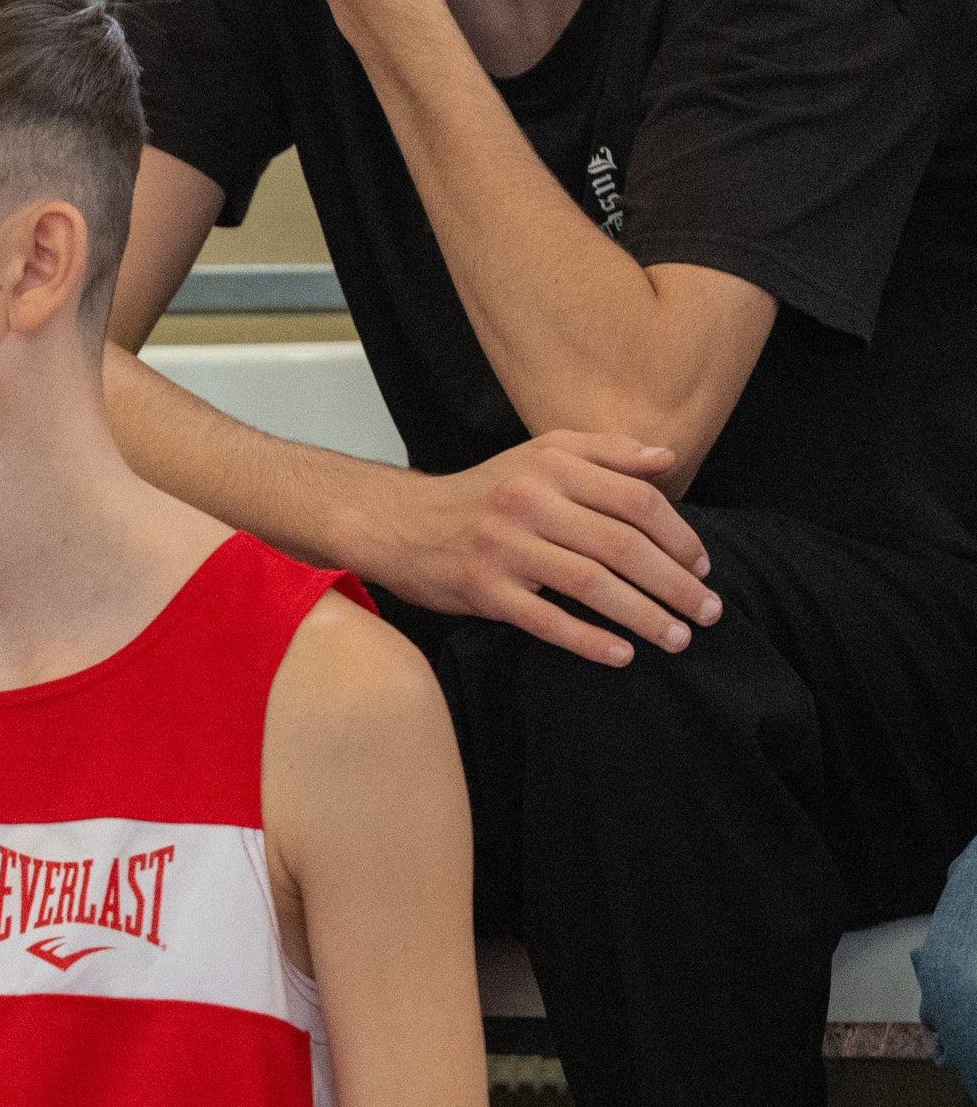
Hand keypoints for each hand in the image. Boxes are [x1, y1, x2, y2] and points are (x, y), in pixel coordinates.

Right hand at [371, 432, 721, 666]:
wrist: (399, 524)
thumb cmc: (480, 494)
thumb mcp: (538, 456)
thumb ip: (604, 451)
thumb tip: (667, 458)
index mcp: (551, 466)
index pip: (635, 500)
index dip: (679, 536)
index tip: (703, 567)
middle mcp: (528, 502)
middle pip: (622, 544)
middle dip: (674, 583)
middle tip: (708, 612)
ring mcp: (504, 548)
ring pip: (592, 584)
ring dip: (644, 615)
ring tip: (678, 638)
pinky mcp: (483, 590)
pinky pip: (546, 620)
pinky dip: (588, 640)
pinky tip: (622, 655)